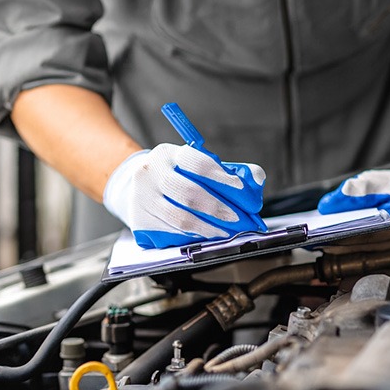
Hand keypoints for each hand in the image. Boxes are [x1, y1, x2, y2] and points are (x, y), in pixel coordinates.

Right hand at [103, 143, 266, 248]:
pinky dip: (193, 236)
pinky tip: (207, 235)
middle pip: (190, 193)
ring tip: (226, 231)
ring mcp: (142, 197)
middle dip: (218, 208)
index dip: (223, 178)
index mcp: (168, 154)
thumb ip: (226, 170)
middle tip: (238, 218)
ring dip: (209, 227)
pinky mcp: (139, 220)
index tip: (241, 190)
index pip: (198, 163)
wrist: (134, 186)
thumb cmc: (175, 175)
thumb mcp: (193, 164)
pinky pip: (172, 232)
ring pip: (181, 217)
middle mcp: (151, 173)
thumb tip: (256, 179)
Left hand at [318, 149, 389, 250]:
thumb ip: (364, 186)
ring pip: (370, 258)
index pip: (376, 233)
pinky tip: (337, 248)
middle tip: (320, 242)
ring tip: (324, 245)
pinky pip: (372, 261)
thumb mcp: (385, 180)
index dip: (351, 234)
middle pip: (371, 249)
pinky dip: (354, 255)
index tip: (330, 234)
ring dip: (347, 253)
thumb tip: (341, 193)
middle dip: (344, 246)